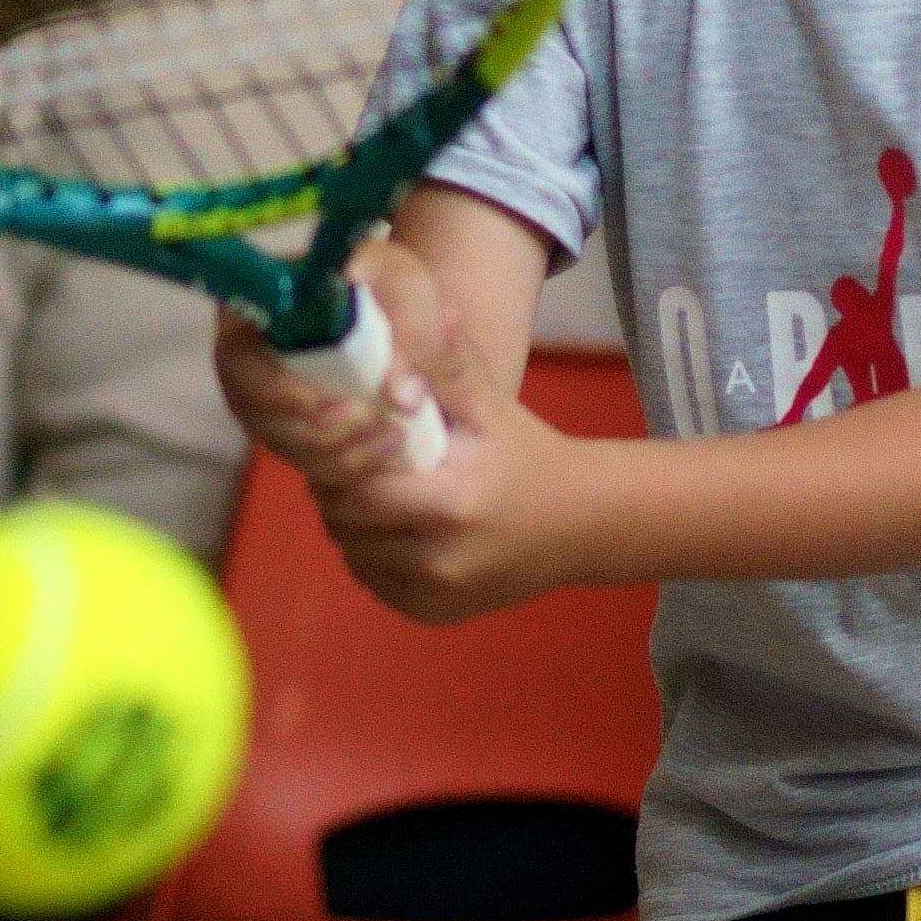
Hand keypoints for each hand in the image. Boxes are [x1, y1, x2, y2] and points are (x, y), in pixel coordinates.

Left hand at [216, 240, 575, 621]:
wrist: (581, 525)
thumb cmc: (526, 455)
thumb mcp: (487, 405)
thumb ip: (445, 363)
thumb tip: (425, 306)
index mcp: (450, 504)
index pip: (356, 487)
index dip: (344, 459)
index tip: (352, 435)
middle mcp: (439, 560)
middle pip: (345, 523)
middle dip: (339, 488)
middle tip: (357, 458)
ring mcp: (436, 595)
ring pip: (352, 552)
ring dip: (351, 521)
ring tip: (378, 487)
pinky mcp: (432, 614)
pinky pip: (372, 579)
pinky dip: (371, 552)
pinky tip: (396, 524)